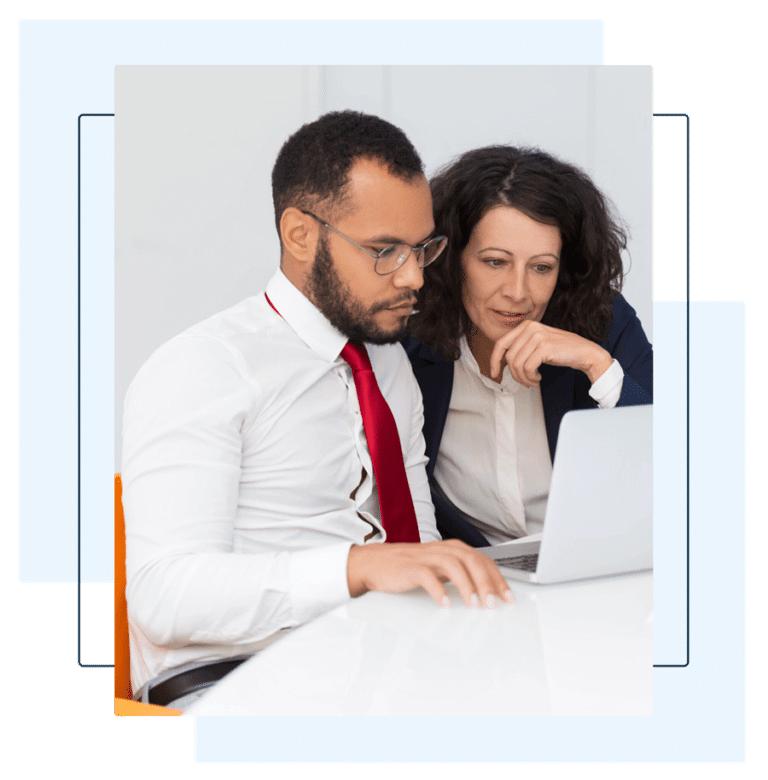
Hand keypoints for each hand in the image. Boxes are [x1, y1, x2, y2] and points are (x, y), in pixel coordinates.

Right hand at [347, 539, 514, 608]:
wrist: (376, 562)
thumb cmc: (410, 566)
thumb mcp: (440, 567)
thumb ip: (462, 574)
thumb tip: (488, 591)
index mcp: (453, 549)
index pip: (483, 560)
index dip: (498, 579)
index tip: (508, 597)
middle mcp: (442, 550)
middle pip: (472, 560)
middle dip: (486, 583)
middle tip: (493, 604)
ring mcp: (426, 557)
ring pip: (453, 565)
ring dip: (467, 586)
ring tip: (474, 605)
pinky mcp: (410, 567)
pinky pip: (427, 576)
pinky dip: (439, 590)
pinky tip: (446, 604)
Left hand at [489, 320, 612, 386]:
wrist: (585, 353)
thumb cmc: (561, 351)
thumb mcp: (537, 344)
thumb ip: (521, 347)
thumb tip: (501, 361)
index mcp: (526, 326)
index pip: (501, 343)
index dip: (494, 360)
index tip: (494, 372)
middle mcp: (530, 328)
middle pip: (509, 357)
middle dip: (514, 374)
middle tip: (524, 381)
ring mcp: (537, 336)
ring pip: (517, 364)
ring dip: (524, 378)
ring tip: (533, 381)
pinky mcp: (544, 347)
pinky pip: (527, 368)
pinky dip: (531, 378)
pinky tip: (538, 378)